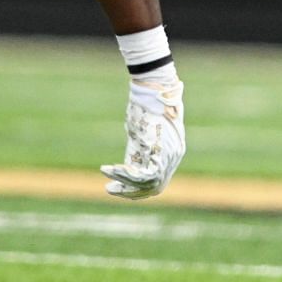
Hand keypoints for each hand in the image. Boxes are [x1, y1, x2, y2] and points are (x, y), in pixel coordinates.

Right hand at [101, 74, 183, 198]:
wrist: (155, 88)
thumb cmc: (146, 105)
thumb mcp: (142, 131)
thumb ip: (140, 148)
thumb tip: (129, 163)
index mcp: (172, 151)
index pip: (158, 180)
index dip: (138, 188)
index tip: (118, 187)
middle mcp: (174, 156)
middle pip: (155, 187)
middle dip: (131, 192)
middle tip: (109, 189)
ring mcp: (170, 155)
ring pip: (149, 184)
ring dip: (125, 185)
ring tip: (107, 182)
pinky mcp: (162, 150)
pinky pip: (144, 175)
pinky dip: (125, 176)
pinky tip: (110, 170)